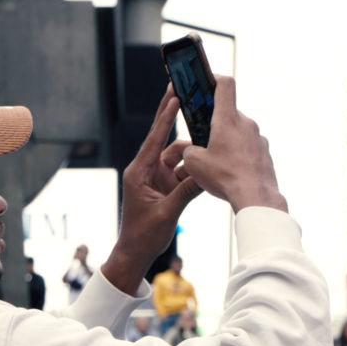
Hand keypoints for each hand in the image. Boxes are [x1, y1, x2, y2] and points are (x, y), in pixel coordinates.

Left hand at [102, 87, 202, 293]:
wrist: (136, 253)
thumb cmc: (143, 234)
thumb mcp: (167, 212)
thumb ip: (186, 191)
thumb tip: (205, 173)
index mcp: (139, 172)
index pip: (154, 138)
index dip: (166, 116)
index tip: (173, 95)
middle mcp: (147, 170)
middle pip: (165, 140)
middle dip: (174, 119)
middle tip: (182, 92)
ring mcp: (157, 178)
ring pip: (180, 158)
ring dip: (194, 158)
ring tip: (210, 150)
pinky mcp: (166, 186)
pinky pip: (184, 173)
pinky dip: (195, 172)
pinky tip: (209, 168)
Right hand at [180, 76, 286, 212]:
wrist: (256, 197)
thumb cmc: (225, 177)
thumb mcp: (194, 164)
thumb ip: (189, 151)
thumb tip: (191, 152)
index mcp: (228, 119)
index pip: (224, 84)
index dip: (214, 78)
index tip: (205, 80)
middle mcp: (246, 124)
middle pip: (228, 113)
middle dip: (214, 122)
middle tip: (202, 137)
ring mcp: (258, 138)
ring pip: (238, 133)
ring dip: (226, 141)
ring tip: (215, 161)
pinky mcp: (264, 153)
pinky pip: (248, 148)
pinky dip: (238, 155)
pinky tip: (230, 172)